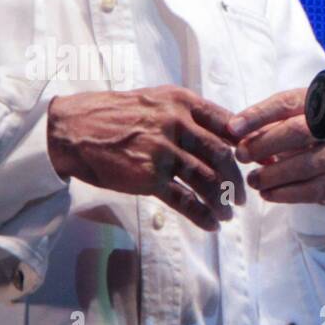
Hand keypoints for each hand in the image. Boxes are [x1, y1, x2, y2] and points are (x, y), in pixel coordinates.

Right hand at [47, 86, 243, 231]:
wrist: (72, 129)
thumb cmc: (112, 115)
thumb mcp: (154, 100)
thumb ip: (185, 113)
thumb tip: (219, 131)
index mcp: (181, 102)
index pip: (227, 123)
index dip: (244, 145)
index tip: (252, 161)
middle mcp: (176, 124)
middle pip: (222, 155)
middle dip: (237, 179)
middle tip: (242, 195)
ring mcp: (162, 152)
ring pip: (207, 180)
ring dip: (223, 201)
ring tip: (228, 213)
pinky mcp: (148, 178)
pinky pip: (184, 200)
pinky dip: (202, 215)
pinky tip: (211, 224)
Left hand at [227, 87, 324, 205]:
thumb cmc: (309, 130)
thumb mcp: (290, 117)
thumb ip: (265, 122)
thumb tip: (234, 130)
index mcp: (318, 102)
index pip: (286, 104)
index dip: (258, 116)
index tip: (233, 128)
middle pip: (297, 132)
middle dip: (264, 145)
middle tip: (242, 155)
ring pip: (305, 164)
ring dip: (273, 175)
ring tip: (253, 179)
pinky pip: (313, 190)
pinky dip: (286, 194)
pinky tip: (268, 193)